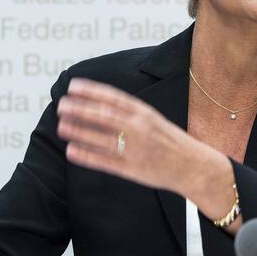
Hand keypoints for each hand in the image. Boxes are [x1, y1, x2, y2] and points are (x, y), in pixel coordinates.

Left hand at [56, 78, 226, 196]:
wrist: (194, 167)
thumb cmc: (169, 141)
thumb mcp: (153, 119)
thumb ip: (129, 112)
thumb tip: (99, 104)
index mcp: (145, 113)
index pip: (114, 98)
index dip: (92, 91)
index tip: (73, 86)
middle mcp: (140, 129)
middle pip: (105, 116)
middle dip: (81, 109)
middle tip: (61, 105)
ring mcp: (137, 149)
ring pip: (103, 138)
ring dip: (80, 131)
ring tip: (62, 126)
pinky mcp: (134, 169)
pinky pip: (106, 161)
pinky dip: (87, 156)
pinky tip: (71, 151)